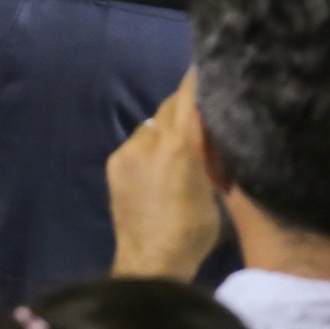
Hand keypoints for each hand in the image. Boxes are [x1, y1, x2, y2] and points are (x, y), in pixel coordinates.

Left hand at [108, 75, 221, 279]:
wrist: (149, 262)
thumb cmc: (192, 233)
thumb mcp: (215, 191)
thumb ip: (209, 155)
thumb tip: (209, 133)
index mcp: (182, 145)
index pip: (189, 96)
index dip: (198, 78)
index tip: (207, 67)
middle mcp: (152, 140)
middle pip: (170, 105)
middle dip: (185, 106)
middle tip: (200, 113)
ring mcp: (129, 151)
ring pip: (152, 125)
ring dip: (165, 130)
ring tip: (176, 152)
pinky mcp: (114, 163)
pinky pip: (137, 143)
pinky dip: (149, 148)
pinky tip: (156, 169)